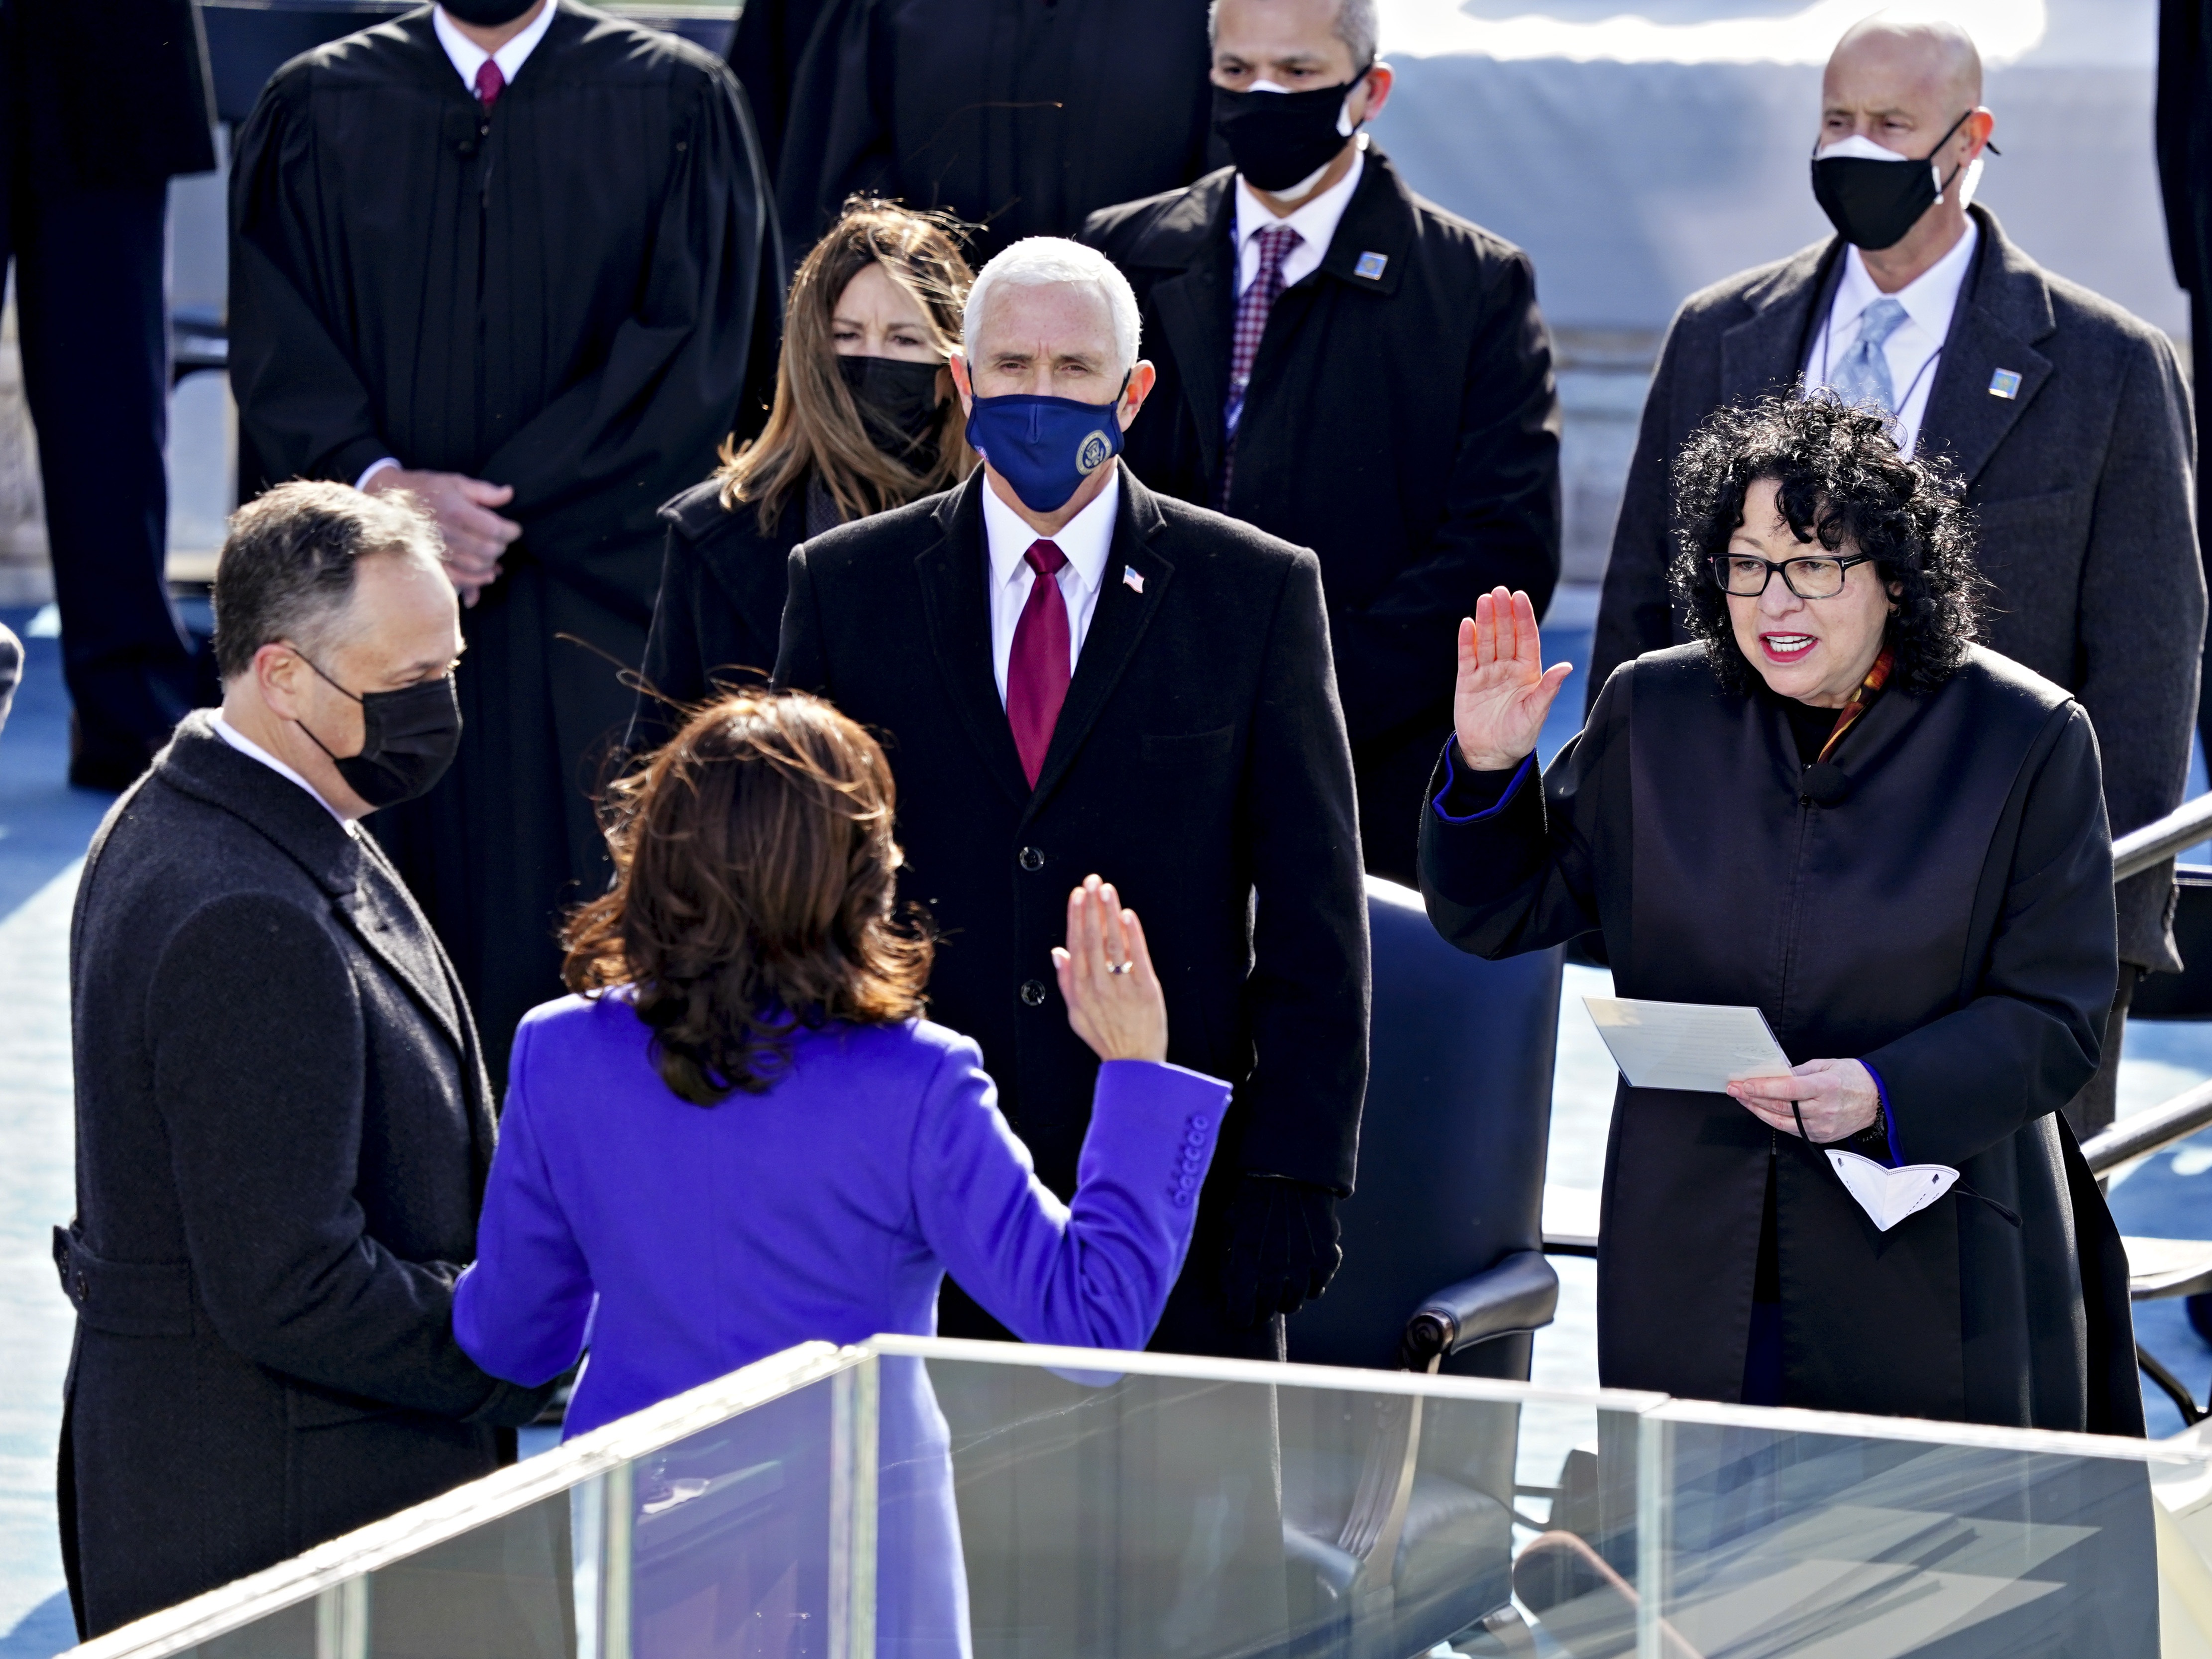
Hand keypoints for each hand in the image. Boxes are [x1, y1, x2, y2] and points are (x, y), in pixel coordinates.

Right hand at [366, 467, 520, 606]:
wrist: (388, 499)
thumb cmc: (426, 489)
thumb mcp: (455, 482)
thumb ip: (484, 491)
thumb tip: (509, 494)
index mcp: (456, 510)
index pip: (495, 529)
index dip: (511, 531)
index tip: (514, 529)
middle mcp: (447, 533)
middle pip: (489, 550)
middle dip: (502, 546)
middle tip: (502, 541)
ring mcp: (438, 550)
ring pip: (477, 566)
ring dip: (492, 563)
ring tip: (495, 555)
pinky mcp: (431, 562)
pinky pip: (459, 579)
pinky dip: (477, 581)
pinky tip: (487, 575)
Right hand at [1052, 875, 1167, 1062]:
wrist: (1134, 1061)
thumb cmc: (1105, 1036)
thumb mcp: (1076, 1014)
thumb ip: (1066, 981)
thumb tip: (1058, 952)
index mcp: (1080, 990)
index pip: (1076, 945)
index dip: (1075, 918)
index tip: (1076, 895)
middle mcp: (1099, 986)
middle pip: (1093, 939)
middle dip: (1091, 907)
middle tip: (1091, 882)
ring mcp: (1123, 987)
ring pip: (1113, 943)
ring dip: (1109, 913)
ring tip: (1107, 890)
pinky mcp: (1146, 989)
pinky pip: (1138, 957)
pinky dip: (1132, 935)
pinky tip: (1128, 915)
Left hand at [1220, 1175, 1342, 1329]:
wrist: (1287, 1173)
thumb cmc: (1251, 1198)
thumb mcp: (1230, 1227)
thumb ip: (1229, 1260)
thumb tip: (1229, 1289)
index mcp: (1245, 1264)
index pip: (1242, 1312)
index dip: (1240, 1317)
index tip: (1240, 1315)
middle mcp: (1274, 1270)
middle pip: (1268, 1310)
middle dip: (1262, 1309)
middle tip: (1260, 1303)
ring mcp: (1302, 1265)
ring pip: (1294, 1301)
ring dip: (1286, 1298)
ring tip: (1282, 1289)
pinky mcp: (1326, 1257)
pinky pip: (1319, 1285)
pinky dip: (1312, 1283)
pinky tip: (1304, 1273)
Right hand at [1452, 586, 1573, 771]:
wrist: (1492, 755)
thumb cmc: (1519, 735)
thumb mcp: (1536, 712)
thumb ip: (1548, 687)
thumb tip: (1566, 666)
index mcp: (1528, 672)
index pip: (1526, 639)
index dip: (1524, 618)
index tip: (1520, 597)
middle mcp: (1508, 667)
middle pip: (1505, 634)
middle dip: (1503, 613)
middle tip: (1499, 591)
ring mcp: (1487, 673)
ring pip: (1486, 641)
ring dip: (1485, 620)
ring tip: (1484, 600)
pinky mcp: (1467, 682)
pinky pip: (1467, 658)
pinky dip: (1467, 641)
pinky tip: (1467, 624)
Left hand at [1728, 1059, 1880, 1143]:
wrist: (1878, 1101)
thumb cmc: (1853, 1078)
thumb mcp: (1827, 1065)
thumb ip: (1799, 1071)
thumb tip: (1774, 1074)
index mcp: (1826, 1087)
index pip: (1788, 1089)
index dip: (1763, 1088)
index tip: (1743, 1084)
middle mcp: (1824, 1109)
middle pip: (1780, 1106)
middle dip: (1753, 1097)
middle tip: (1734, 1088)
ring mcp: (1822, 1126)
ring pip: (1782, 1121)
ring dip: (1758, 1110)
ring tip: (1743, 1099)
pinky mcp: (1821, 1136)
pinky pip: (1791, 1130)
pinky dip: (1774, 1120)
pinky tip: (1761, 1110)